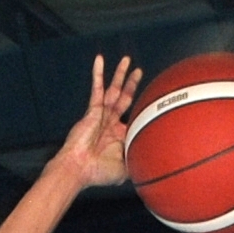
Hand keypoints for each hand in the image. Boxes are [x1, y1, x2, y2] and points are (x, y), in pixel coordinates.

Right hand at [55, 53, 141, 189]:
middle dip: (132, 85)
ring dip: (120, 75)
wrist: (79, 169)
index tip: (152, 104)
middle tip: (139, 72)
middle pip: (124, 99)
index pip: (132, 118)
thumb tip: (155, 163)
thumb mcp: (125, 169)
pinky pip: (96, 88)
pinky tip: (100, 59)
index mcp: (118, 136)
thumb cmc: (98, 173)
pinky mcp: (92, 110)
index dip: (140, 112)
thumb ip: (138, 161)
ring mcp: (101, 115)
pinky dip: (98, 74)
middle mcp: (110, 123)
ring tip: (127, 60)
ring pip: (113, 90)